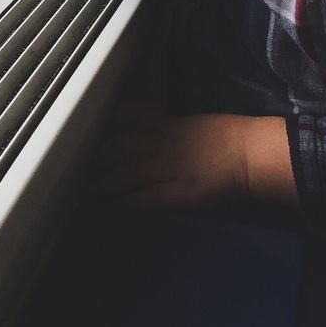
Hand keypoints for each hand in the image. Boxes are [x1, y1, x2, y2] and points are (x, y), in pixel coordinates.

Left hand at [92, 103, 295, 208]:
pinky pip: (147, 197)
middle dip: (96, 161)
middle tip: (77, 169)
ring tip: (87, 190)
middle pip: (118, 149)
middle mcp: (162, 143)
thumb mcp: (185, 121)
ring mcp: (169, 168)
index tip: (83, 139)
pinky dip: (128, 200)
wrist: (248, 154)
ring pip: (127, 174)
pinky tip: (115, 204)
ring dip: (105, 184)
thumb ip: (157, 123)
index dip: (101, 133)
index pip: (123, 123)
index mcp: (164, 123)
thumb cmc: (221, 136)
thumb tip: (131, 126)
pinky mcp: (179, 192)